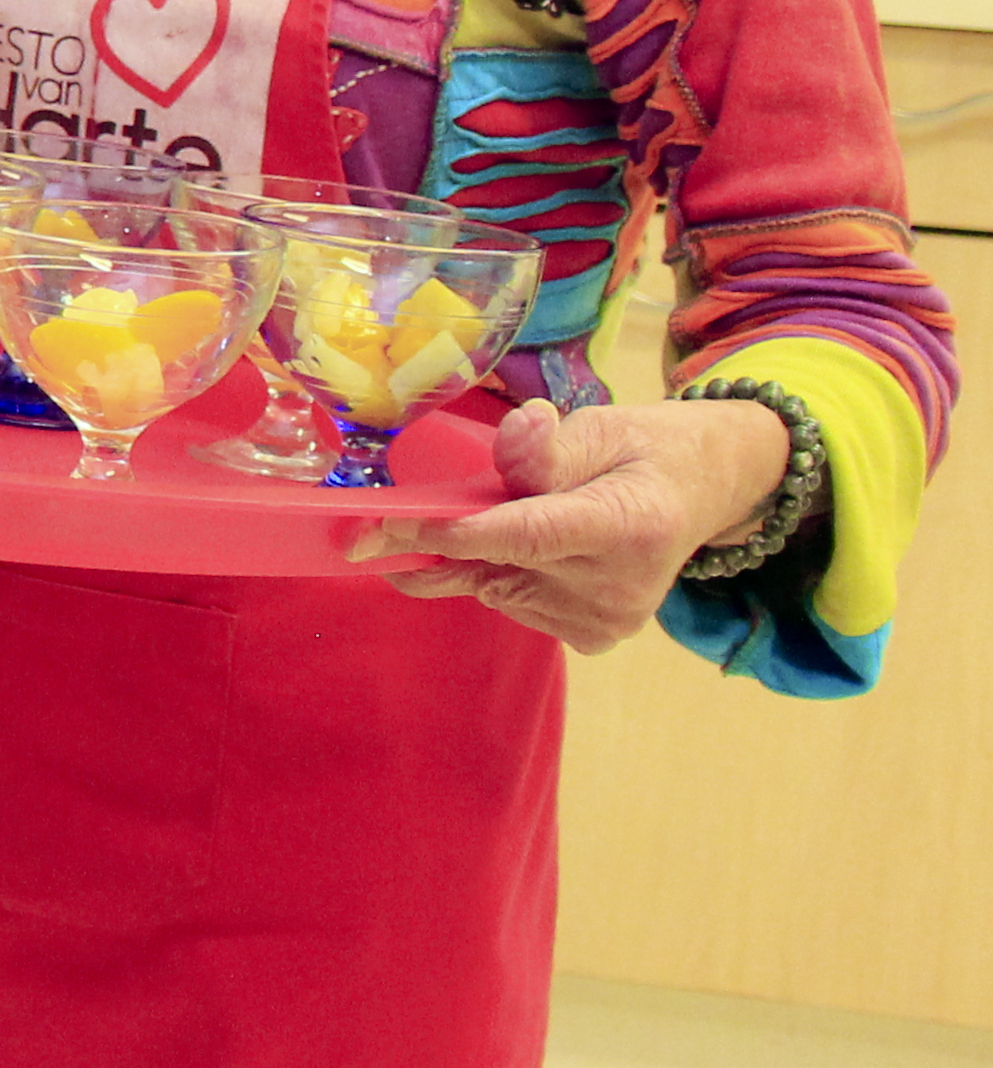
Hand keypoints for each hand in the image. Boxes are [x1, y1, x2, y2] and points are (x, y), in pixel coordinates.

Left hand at [345, 398, 792, 651]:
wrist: (697, 494)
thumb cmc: (640, 452)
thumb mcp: (601, 429)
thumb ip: (548, 445)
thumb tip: (519, 428)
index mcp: (628, 525)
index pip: (526, 535)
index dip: (451, 534)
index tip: (383, 528)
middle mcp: (619, 586)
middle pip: (498, 564)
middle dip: (432, 543)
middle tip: (370, 529)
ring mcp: (607, 621)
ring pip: (494, 586)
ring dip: (473, 556)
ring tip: (508, 516)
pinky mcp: (593, 638)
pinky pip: (511, 602)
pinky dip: (497, 574)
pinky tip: (527, 552)